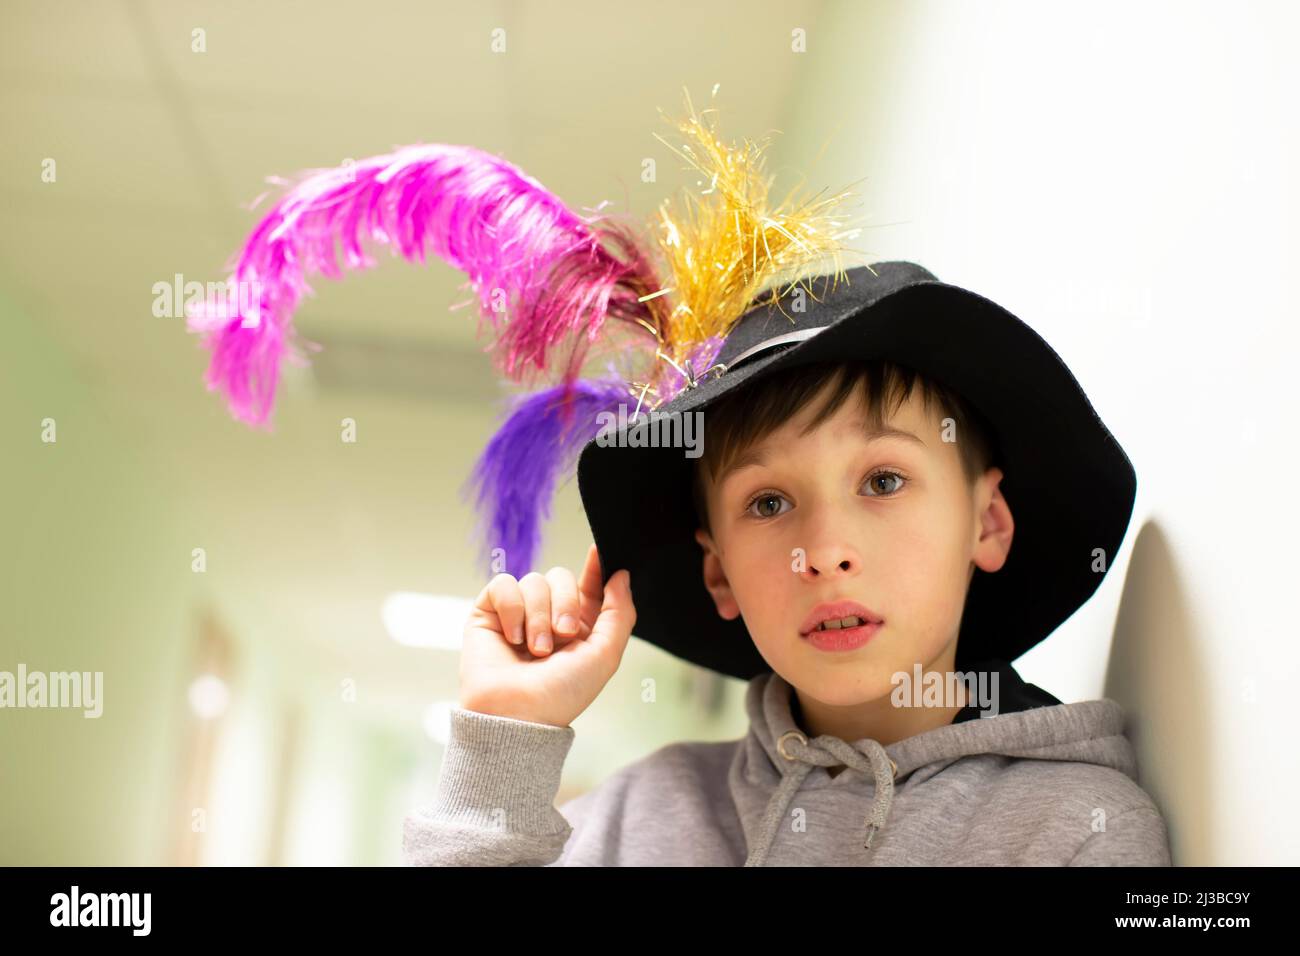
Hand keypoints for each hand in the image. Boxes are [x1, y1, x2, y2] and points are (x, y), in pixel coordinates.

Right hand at [459, 543, 635, 727]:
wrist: (516, 715)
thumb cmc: (560, 694)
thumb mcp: (605, 655)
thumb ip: (620, 613)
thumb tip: (621, 574)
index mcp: (578, 627)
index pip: (588, 585)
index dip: (595, 567)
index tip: (600, 551)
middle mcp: (548, 617)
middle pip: (561, 576)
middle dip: (564, 603)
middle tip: (562, 635)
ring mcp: (517, 614)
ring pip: (534, 580)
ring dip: (538, 616)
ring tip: (534, 649)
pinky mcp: (489, 612)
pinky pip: (504, 584)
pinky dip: (512, 609)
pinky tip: (511, 638)